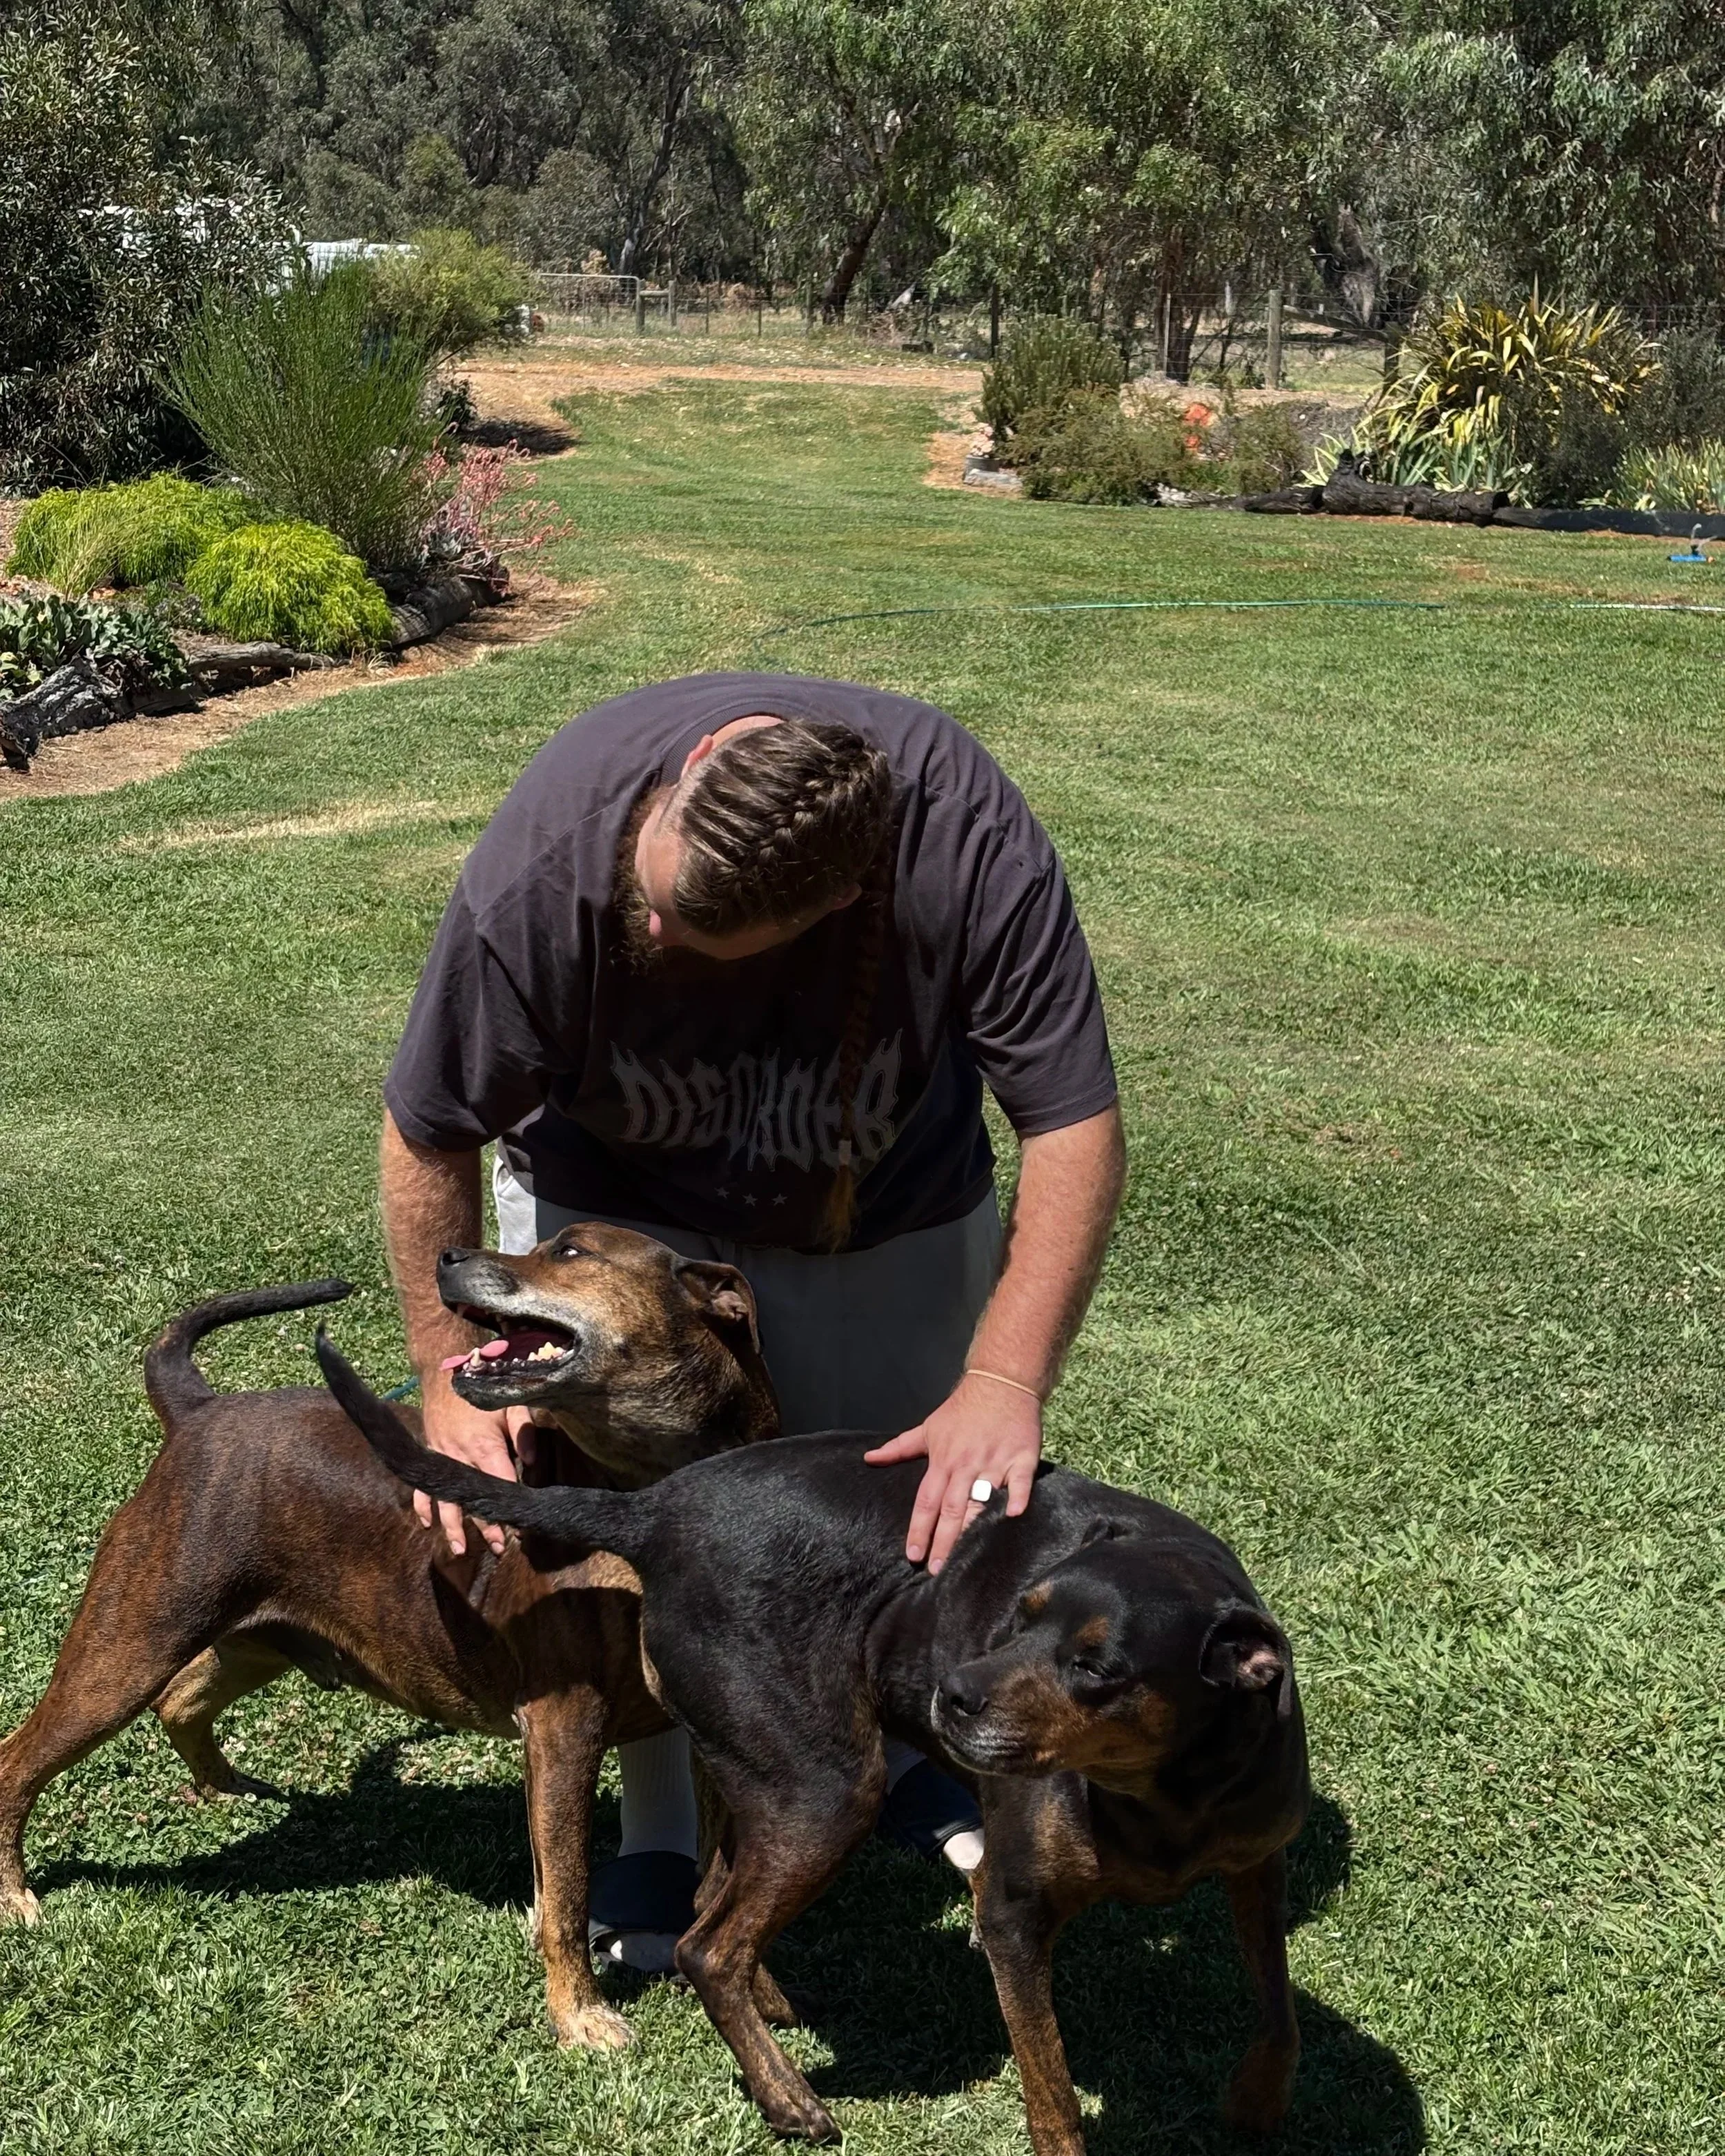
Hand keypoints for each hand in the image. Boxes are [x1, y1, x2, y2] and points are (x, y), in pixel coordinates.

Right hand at [416, 1378, 537, 1556]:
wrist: (446, 1374)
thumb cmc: (483, 1391)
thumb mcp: (511, 1404)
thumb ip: (524, 1433)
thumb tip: (532, 1463)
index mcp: (484, 1446)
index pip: (500, 1484)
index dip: (510, 1506)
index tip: (522, 1528)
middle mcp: (460, 1457)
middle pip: (473, 1500)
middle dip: (486, 1527)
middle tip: (499, 1549)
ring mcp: (441, 1459)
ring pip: (445, 1500)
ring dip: (452, 1527)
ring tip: (459, 1550)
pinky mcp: (429, 1457)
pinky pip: (422, 1487)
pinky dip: (422, 1506)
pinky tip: (427, 1524)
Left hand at [864, 1372, 1041, 1574]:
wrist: (1000, 1384)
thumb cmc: (961, 1410)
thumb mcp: (928, 1429)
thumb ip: (899, 1448)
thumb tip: (869, 1458)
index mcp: (943, 1461)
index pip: (926, 1501)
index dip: (919, 1529)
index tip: (912, 1555)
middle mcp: (966, 1465)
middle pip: (952, 1507)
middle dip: (944, 1540)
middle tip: (937, 1569)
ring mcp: (994, 1461)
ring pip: (983, 1499)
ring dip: (975, 1526)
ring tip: (970, 1557)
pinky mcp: (1021, 1457)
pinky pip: (1020, 1481)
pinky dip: (1017, 1497)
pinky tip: (1013, 1516)